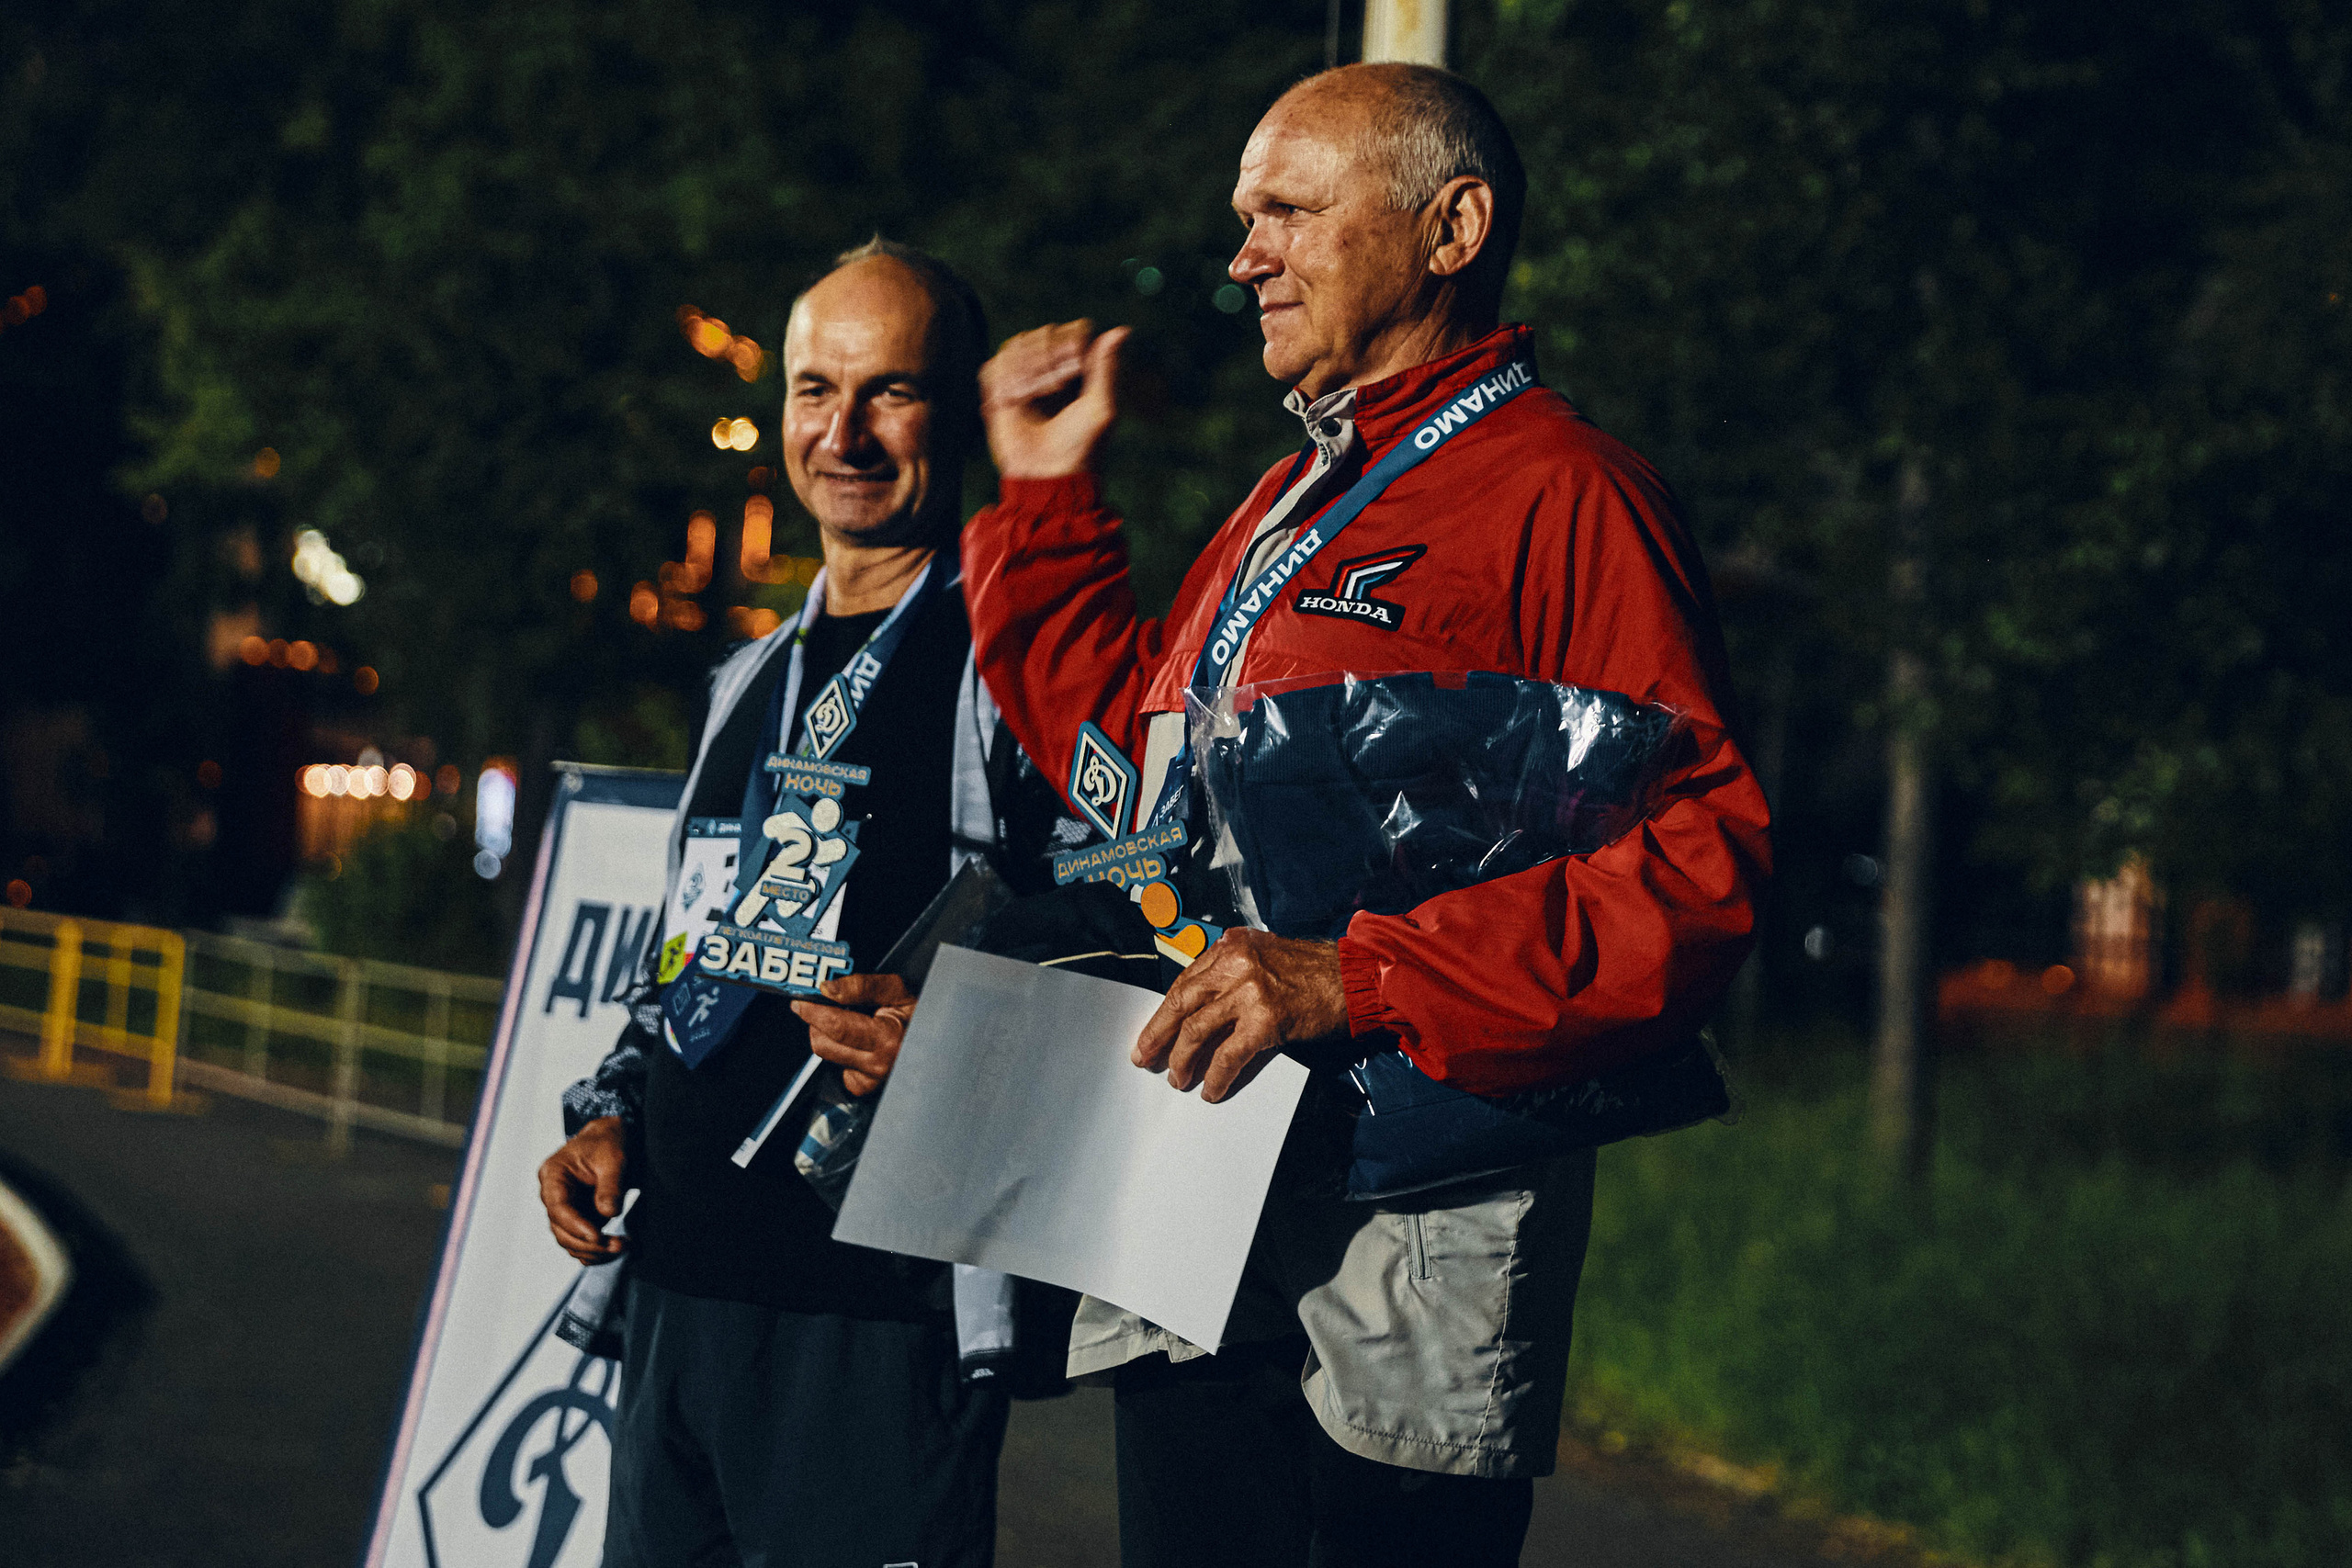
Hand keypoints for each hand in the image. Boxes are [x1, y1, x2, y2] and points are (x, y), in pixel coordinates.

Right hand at [538, 1116, 626, 1264]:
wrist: (612, 1137)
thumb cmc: (607, 1141)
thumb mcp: (613, 1157)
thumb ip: (610, 1185)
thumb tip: (607, 1213)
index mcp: (554, 1175)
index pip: (557, 1207)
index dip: (575, 1226)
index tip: (597, 1237)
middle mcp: (554, 1194)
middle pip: (560, 1229)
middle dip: (587, 1243)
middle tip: (616, 1246)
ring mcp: (565, 1208)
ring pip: (569, 1239)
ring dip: (593, 1250)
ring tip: (621, 1247)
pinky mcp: (578, 1217)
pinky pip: (580, 1240)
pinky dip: (594, 1250)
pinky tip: (614, 1250)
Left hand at [793, 972, 916, 1096]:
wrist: (935, 1039)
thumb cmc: (919, 1013)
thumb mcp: (897, 990)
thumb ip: (862, 986)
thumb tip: (828, 989)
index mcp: (888, 1038)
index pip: (837, 1026)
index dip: (814, 1011)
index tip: (801, 1000)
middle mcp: (879, 1064)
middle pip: (824, 1043)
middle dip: (817, 1022)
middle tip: (820, 1005)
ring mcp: (870, 1078)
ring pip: (827, 1054)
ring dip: (826, 1034)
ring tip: (844, 1019)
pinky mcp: (864, 1086)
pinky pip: (836, 1066)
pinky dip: (840, 1051)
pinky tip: (856, 1040)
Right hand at [980, 320, 1129, 478]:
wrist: (1046, 476)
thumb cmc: (1081, 447)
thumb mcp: (1101, 408)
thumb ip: (1108, 368)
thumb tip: (1123, 329)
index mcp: (1082, 370)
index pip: (1076, 329)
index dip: (1072, 343)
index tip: (1074, 370)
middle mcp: (1053, 368)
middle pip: (1045, 332)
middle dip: (1047, 357)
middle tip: (1052, 390)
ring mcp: (1025, 377)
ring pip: (1018, 344)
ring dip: (1025, 368)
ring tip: (1030, 397)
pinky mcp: (999, 391)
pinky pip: (994, 365)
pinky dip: (1003, 378)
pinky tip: (1013, 400)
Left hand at [1132, 930, 1347, 1103]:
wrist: (1355, 977)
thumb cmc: (1314, 972)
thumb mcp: (1264, 956)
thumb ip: (1232, 972)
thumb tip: (1199, 1009)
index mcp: (1231, 946)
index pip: (1185, 981)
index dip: (1165, 1011)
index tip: (1151, 1032)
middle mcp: (1235, 963)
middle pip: (1181, 1002)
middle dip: (1157, 1034)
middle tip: (1143, 1057)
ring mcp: (1249, 991)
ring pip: (1197, 1030)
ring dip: (1183, 1059)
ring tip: (1178, 1079)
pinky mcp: (1266, 1020)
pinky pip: (1229, 1055)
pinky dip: (1216, 1077)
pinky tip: (1211, 1091)